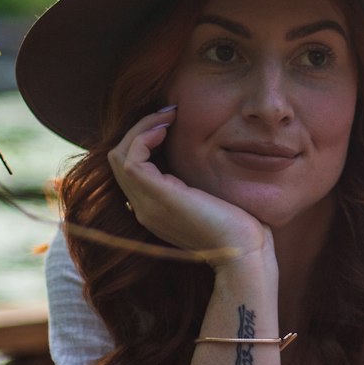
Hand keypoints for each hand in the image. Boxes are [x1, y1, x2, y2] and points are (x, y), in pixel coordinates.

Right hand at [108, 108, 269, 261]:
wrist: (244, 251)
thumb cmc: (238, 225)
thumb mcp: (210, 196)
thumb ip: (195, 180)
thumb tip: (199, 153)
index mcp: (154, 208)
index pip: (130, 168)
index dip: (145, 140)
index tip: (171, 123)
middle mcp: (144, 207)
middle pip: (119, 159)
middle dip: (140, 129)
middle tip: (169, 113)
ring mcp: (146, 204)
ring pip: (119, 155)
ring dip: (141, 128)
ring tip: (168, 117)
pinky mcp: (156, 197)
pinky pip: (131, 158)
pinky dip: (144, 136)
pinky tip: (167, 129)